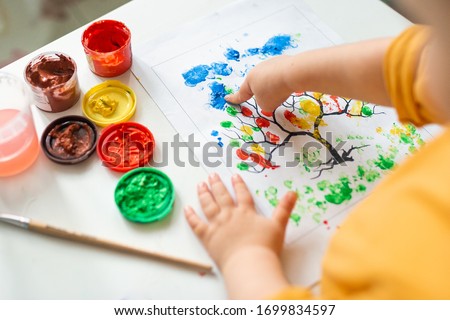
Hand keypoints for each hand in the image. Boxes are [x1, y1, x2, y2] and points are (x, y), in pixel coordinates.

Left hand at [184, 173, 296, 298]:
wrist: (249, 263)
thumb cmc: (265, 247)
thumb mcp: (279, 225)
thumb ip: (285, 208)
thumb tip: (293, 192)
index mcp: (246, 212)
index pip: (242, 194)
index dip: (238, 184)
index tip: (234, 176)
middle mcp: (230, 215)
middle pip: (222, 196)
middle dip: (217, 184)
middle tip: (212, 175)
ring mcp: (217, 225)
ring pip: (208, 205)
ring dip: (204, 194)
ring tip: (200, 185)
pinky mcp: (207, 237)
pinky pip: (196, 224)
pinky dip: (191, 216)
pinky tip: (187, 208)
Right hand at [225, 55, 294, 111]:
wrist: (293, 73)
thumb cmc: (274, 90)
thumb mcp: (265, 105)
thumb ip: (264, 103)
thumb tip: (271, 96)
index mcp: (250, 80)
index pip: (241, 93)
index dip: (235, 99)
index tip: (227, 98)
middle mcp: (258, 70)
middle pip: (259, 86)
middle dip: (264, 92)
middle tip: (273, 98)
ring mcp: (271, 64)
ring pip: (271, 80)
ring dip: (276, 86)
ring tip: (283, 89)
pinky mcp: (284, 61)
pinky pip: (282, 75)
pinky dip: (285, 81)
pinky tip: (290, 82)